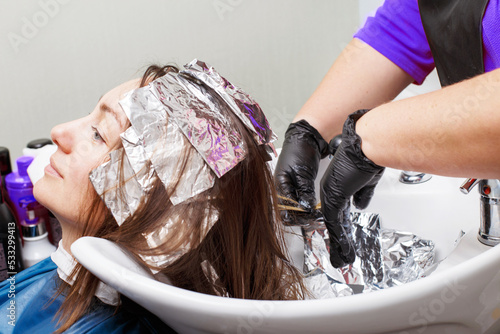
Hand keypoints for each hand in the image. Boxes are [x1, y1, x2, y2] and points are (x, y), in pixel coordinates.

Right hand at [274, 120, 328, 215]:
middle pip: (288, 212)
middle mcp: (283, 189)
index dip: (297, 216)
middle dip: (301, 217)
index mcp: (279, 185)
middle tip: (314, 219)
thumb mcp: (303, 173)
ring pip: (295, 208)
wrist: (307, 136)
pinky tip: (315, 208)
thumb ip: (304, 191)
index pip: (284, 209)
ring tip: (317, 215)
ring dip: (305, 213)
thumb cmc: (300, 149)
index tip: (310, 217)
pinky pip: (301, 201)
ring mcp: (290, 187)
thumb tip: (307, 208)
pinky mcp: (299, 185)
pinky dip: (308, 206)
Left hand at [320, 109, 384, 267]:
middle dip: (338, 242)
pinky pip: (335, 223)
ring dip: (339, 245)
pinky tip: (343, 251)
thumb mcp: (366, 180)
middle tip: (340, 257)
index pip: (339, 214)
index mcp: (338, 188)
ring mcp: (330, 195)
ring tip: (342, 261)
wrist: (366, 145)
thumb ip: (362, 195)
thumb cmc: (368, 157)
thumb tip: (360, 206)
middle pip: (334, 223)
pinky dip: (340, 239)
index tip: (345, 241)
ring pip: (333, 226)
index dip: (341, 229)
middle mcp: (331, 192)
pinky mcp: (334, 197)